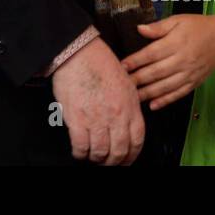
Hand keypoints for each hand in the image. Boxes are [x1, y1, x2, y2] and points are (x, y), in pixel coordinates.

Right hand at [51, 37, 144, 164]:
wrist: (79, 52)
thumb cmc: (99, 62)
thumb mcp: (126, 83)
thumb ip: (129, 105)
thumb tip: (127, 123)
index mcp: (130, 107)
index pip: (137, 142)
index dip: (131, 157)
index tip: (126, 161)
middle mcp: (116, 116)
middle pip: (119, 152)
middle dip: (113, 162)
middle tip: (107, 162)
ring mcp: (97, 119)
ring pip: (100, 153)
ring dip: (96, 159)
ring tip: (92, 158)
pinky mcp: (77, 119)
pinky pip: (81, 146)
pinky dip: (80, 153)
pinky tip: (79, 152)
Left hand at [123, 15, 214, 109]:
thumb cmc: (198, 27)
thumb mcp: (178, 20)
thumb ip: (158, 27)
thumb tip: (140, 29)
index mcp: (176, 43)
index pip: (152, 53)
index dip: (136, 60)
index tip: (122, 66)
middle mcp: (183, 60)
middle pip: (157, 72)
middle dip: (138, 79)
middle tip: (122, 84)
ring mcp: (189, 73)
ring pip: (166, 86)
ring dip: (148, 93)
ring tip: (132, 97)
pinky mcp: (195, 82)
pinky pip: (178, 93)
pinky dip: (166, 101)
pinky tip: (153, 105)